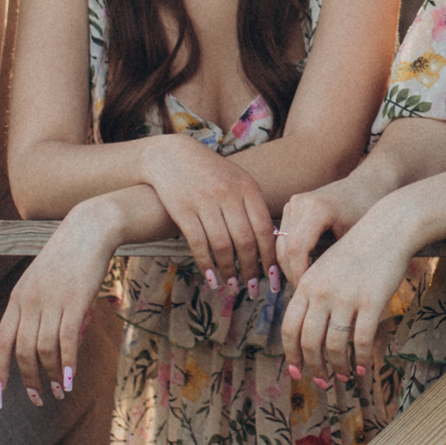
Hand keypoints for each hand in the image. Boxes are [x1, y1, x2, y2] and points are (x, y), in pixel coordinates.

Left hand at [0, 203, 115, 406]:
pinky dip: (68, 364)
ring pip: (45, 350)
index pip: (1, 343)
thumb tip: (60, 350)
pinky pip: (66, 341)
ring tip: (60, 391)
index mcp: (18, 298)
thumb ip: (45, 313)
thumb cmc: (69, 258)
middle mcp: (29, 302)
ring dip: (52, 376)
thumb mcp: (46, 283)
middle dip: (30, 380)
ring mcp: (51, 302)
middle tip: (39, 399)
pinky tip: (70, 380)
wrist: (89, 229)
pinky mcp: (74, 302)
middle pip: (23, 352)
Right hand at [139, 134, 275, 292]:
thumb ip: (252, 207)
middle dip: (251, 270)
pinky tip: (212, 279)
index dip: (270, 257)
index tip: (274, 278)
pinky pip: (198, 243)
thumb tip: (272, 242)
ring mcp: (204, 200)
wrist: (171, 154)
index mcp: (247, 187)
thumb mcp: (236, 181)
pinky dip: (206, 265)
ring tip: (233, 288)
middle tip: (254, 290)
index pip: (265, 228)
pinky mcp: (182, 208)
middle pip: (245, 241)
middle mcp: (228, 193)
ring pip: (222, 246)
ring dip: (229, 272)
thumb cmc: (210, 172)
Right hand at [276, 171, 393, 285]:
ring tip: (304, 286)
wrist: (366, 186)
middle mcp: (300, 202)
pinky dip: (289, 257)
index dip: (299, 274)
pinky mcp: (291, 207)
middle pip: (284, 248)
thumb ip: (336, 263)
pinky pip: (282, 238)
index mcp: (317, 208)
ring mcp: (293, 203)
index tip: (309, 293)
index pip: (296, 248)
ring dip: (288, 267)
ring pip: (280, 244)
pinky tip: (301, 272)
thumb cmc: (366, 214)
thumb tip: (323, 295)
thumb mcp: (355, 239)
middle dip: (292, 274)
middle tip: (305, 294)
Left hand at [278, 210, 411, 382]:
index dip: (291, 354)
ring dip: (337, 367)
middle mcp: (322, 292)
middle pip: (308, 341)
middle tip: (321, 381)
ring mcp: (346, 297)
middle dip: (313, 367)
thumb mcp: (326, 268)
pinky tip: (363, 368)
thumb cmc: (357, 251)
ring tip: (343, 376)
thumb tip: (307, 332)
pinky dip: (361, 359)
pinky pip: (362, 341)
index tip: (296, 371)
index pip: (289, 327)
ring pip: (334, 345)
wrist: (388, 229)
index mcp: (307, 283)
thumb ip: (313, 295)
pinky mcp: (372, 302)